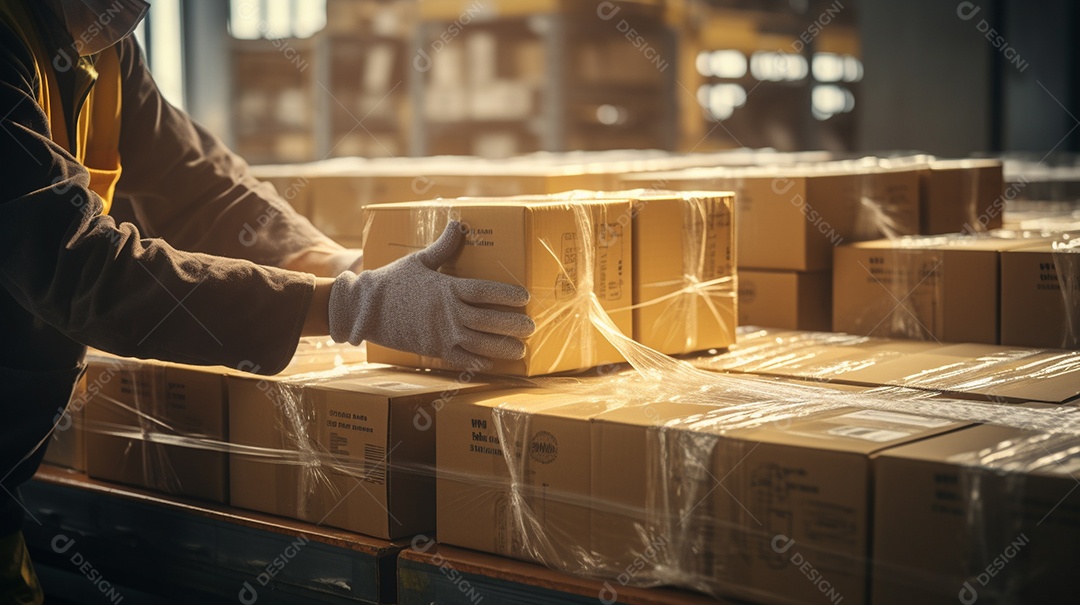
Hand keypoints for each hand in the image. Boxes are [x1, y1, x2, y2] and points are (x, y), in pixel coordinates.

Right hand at [329, 221, 534, 369]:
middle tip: (531, 326)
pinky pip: (459, 359)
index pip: (484, 291)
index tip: (524, 297)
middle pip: (488, 319)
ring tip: (520, 350)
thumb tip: (458, 223)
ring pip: (479, 343)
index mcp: (446, 288)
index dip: (506, 295)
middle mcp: (447, 313)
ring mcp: (441, 333)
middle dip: (512, 324)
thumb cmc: (391, 282)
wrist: (363, 309)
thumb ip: (443, 246)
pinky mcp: (432, 349)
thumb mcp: (418, 260)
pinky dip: (477, 361)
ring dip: (502, 347)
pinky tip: (492, 362)